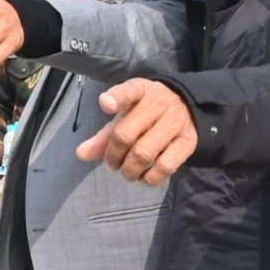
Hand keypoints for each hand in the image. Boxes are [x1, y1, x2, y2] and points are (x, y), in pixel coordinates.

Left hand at [76, 78, 196, 185]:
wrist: (188, 108)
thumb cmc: (146, 113)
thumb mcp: (125, 115)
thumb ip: (103, 135)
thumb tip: (81, 154)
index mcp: (140, 91)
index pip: (127, 92)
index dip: (114, 99)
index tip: (105, 105)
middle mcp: (159, 104)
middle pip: (126, 134)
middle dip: (113, 155)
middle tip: (112, 164)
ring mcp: (176, 122)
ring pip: (145, 153)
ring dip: (129, 170)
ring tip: (127, 172)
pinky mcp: (188, 141)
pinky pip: (165, 166)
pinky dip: (150, 177)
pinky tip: (144, 176)